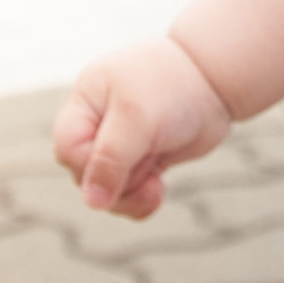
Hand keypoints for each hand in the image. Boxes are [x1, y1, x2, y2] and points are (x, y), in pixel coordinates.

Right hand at [52, 35, 232, 218]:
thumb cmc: (172, 88)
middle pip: (85, 174)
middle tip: (145, 173)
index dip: (87, 165)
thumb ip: (110, 159)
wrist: (215, 80)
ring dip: (130, 196)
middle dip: (114, 184)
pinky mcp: (143, 158)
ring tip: (155, 186)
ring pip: (107, 189)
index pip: (67, 147)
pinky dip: (140, 200)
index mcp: (87, 100)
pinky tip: (158, 190)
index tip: (121, 161)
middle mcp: (99, 121)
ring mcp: (121, 141)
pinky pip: (128, 193)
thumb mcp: (137, 119)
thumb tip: (92, 202)